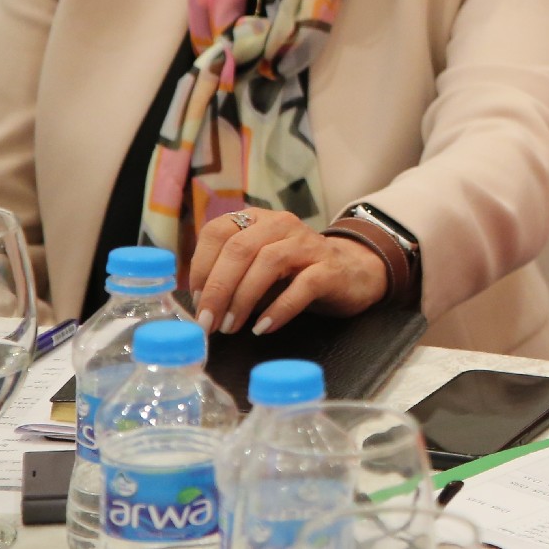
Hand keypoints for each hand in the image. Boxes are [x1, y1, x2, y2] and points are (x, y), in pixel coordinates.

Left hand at [188, 209, 388, 336]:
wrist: (353, 272)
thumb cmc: (296, 272)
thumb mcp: (259, 267)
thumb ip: (234, 275)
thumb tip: (200, 304)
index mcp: (258, 220)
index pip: (218, 231)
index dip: (201, 265)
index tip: (195, 299)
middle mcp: (281, 224)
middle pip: (240, 249)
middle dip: (218, 289)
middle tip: (207, 323)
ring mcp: (308, 244)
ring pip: (268, 262)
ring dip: (243, 299)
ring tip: (231, 328)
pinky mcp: (330, 268)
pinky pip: (302, 285)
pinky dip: (279, 308)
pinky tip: (263, 327)